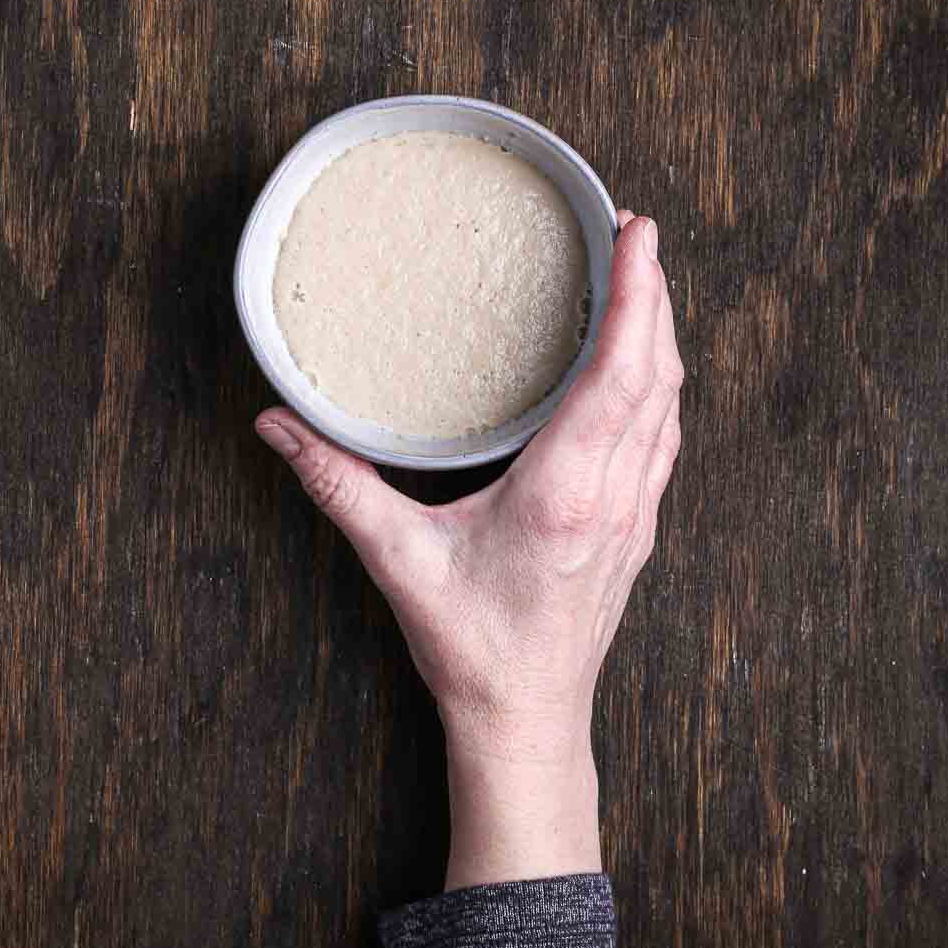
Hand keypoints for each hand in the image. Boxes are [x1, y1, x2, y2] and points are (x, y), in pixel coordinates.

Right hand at [255, 213, 682, 887]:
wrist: (526, 719)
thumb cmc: (469, 647)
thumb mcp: (397, 561)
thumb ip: (337, 485)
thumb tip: (277, 424)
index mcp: (566, 490)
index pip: (618, 372)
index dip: (635, 296)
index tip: (637, 233)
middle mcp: (614, 493)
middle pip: (657, 372)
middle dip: (654, 293)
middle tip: (634, 228)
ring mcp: (635, 511)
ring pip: (669, 403)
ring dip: (662, 334)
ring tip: (642, 277)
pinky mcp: (636, 526)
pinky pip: (663, 436)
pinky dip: (659, 382)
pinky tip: (642, 364)